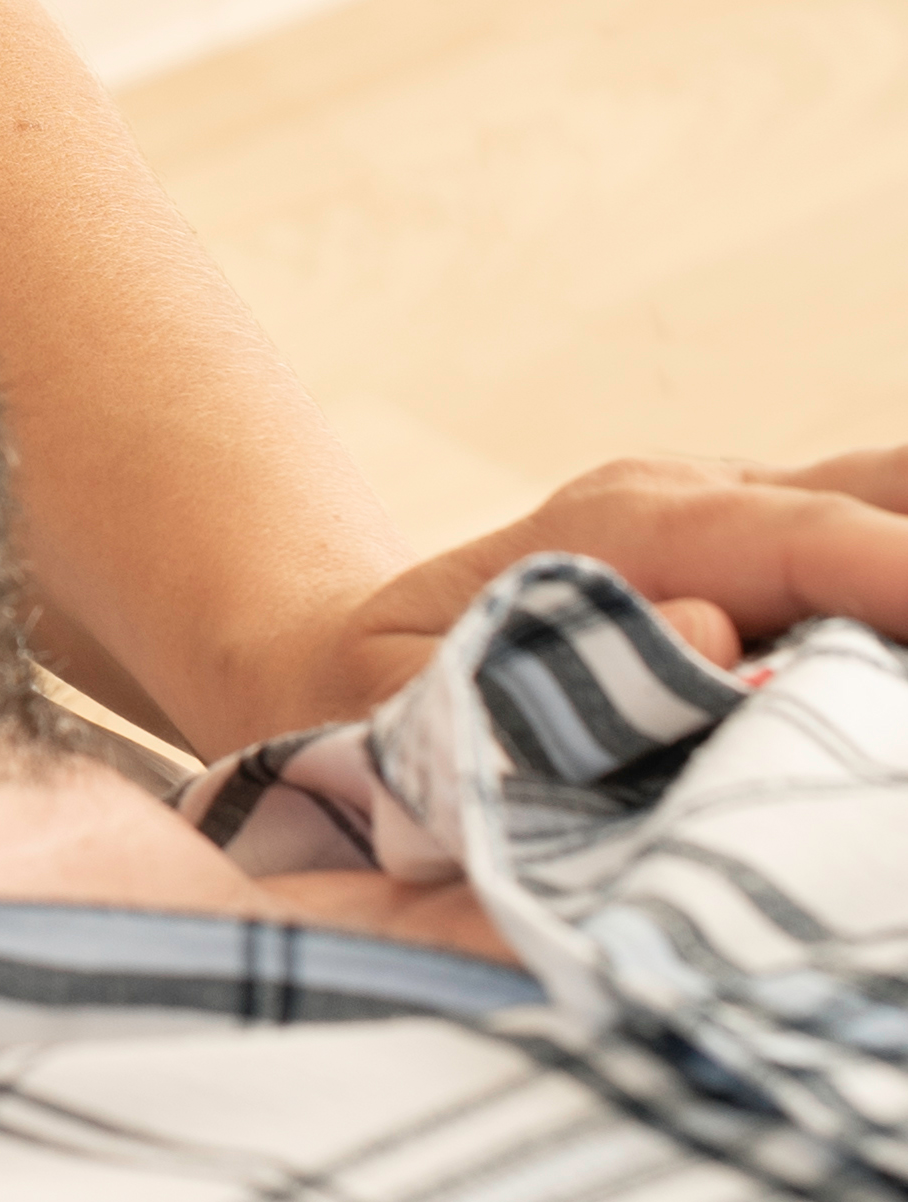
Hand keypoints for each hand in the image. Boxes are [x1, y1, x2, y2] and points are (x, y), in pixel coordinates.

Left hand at [297, 446, 907, 730]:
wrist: (349, 656)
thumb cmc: (383, 703)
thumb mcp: (416, 705)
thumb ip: (539, 685)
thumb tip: (706, 634)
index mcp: (620, 526)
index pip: (797, 536)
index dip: (894, 579)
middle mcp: (702, 496)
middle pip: (884, 491)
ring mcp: (751, 513)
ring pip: (894, 496)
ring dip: (905, 569)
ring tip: (906, 710)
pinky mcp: (785, 554)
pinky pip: (884, 535)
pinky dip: (894, 589)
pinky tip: (893, 678)